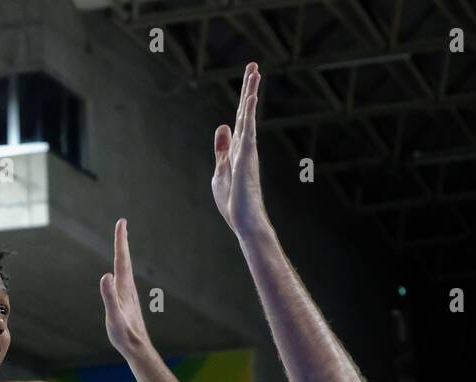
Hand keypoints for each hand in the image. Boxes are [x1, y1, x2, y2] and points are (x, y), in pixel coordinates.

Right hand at [99, 218, 152, 356]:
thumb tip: (106, 275)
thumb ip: (109, 297)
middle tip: (121, 223)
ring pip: (125, 269)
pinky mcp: (127, 301)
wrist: (138, 349)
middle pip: (124, 260)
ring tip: (121, 242)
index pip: (121, 260)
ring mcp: (129, 294)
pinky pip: (124, 279)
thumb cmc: (124, 335)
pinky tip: (120, 271)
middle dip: (122, 241)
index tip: (121, 222)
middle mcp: (128, 288)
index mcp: (124, 288)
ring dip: (123, 254)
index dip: (121, 241)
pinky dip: (121, 268)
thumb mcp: (114, 317)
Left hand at [212, 62, 269, 237]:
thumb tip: (223, 126)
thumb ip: (222, 148)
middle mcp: (245, 146)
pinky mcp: (247, 157)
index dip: (243, 100)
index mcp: (237, 149)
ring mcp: (247, 151)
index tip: (248, 81)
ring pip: (248, 115)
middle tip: (254, 65)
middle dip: (249, 88)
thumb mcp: (220, 170)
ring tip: (254, 70)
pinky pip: (248, 129)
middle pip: (246, 111)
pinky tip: (251, 97)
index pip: (239, 119)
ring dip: (250, 91)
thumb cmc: (233, 202)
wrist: (244, 222)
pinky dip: (249, 112)